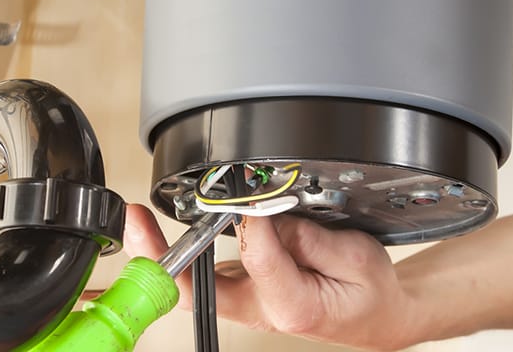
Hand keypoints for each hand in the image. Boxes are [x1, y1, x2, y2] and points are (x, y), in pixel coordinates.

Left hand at [123, 204, 419, 350]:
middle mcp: (259, 309)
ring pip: (193, 285)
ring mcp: (246, 303)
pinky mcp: (241, 292)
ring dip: (163, 255)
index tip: (245, 196)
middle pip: (198, 290)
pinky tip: (163, 232)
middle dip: (162, 257)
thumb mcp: (356, 256)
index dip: (248, 221)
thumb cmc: (367, 292)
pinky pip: (203, 276)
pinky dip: (181, 252)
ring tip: (141, 222)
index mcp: (292, 305)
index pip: (257, 258)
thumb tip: (267, 213)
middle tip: (139, 223)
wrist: (374, 316)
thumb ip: (309, 236)